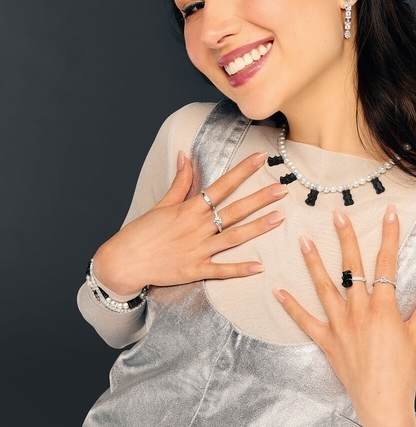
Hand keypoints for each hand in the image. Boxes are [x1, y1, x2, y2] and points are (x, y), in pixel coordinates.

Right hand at [93, 150, 286, 295]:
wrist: (122, 262)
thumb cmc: (141, 232)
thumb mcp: (161, 204)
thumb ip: (179, 182)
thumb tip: (186, 155)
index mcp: (190, 209)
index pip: (221, 185)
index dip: (242, 171)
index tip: (260, 158)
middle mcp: (198, 227)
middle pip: (234, 210)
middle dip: (260, 198)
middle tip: (282, 189)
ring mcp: (198, 250)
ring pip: (234, 237)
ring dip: (258, 227)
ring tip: (279, 218)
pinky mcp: (195, 270)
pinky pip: (222, 270)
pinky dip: (240, 269)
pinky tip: (259, 266)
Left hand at [273, 204, 415, 426]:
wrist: (384, 407)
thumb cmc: (403, 371)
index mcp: (383, 307)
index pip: (386, 263)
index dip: (389, 235)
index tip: (388, 213)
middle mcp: (358, 311)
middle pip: (351, 268)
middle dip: (345, 238)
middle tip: (336, 214)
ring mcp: (340, 326)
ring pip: (324, 287)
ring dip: (313, 263)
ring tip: (302, 241)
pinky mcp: (327, 342)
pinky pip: (305, 322)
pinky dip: (291, 307)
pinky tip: (278, 291)